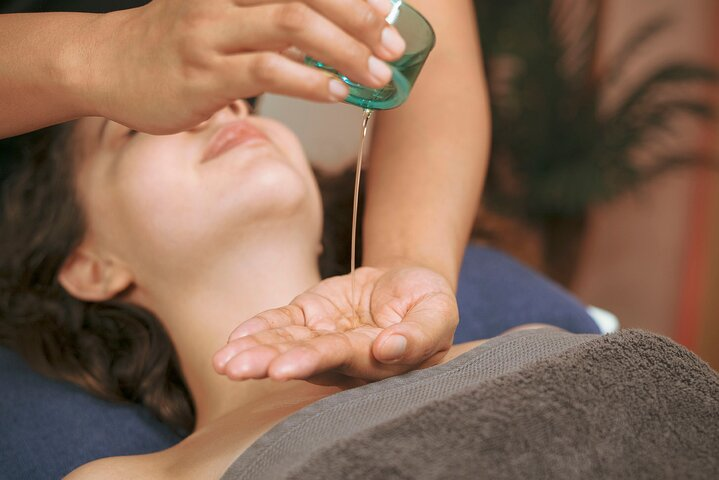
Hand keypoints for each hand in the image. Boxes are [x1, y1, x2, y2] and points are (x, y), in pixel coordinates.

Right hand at [81, 0, 404, 134]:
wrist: (107, 63)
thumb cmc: (172, 42)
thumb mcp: (220, 14)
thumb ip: (270, 21)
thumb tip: (329, 41)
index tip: (388, 14)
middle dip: (360, 19)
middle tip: (393, 45)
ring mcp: (212, 31)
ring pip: (293, 25)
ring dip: (346, 52)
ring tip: (378, 75)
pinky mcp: (205, 73)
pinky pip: (270, 71)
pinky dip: (312, 81)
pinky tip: (337, 92)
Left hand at [212, 266, 457, 382]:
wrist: (408, 283)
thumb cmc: (427, 301)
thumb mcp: (437, 311)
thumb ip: (418, 334)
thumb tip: (387, 349)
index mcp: (376, 360)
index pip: (341, 359)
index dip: (312, 361)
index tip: (283, 368)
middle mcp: (343, 356)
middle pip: (302, 359)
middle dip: (267, 362)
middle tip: (235, 368)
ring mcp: (323, 336)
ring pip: (285, 345)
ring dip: (254, 352)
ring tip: (224, 361)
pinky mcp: (310, 315)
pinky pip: (281, 322)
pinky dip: (259, 328)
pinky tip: (235, 337)